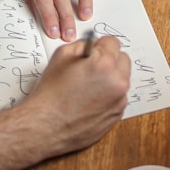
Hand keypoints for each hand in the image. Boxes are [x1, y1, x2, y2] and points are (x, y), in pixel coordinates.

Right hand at [22, 36, 130, 157]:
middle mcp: (118, 82)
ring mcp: (120, 101)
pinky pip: (118, 97)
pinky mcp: (117, 115)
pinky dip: (108, 95)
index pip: (113, 43)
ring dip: (110, 78)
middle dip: (109, 60)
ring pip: (121, 79)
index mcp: (105, 64)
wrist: (46, 126)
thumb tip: (94, 45)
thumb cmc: (51, 93)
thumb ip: (83, 45)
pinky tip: (90, 100)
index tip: (93, 51)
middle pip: (123, 60)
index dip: (100, 45)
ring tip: (88, 87)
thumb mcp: (62, 56)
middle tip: (91, 67)